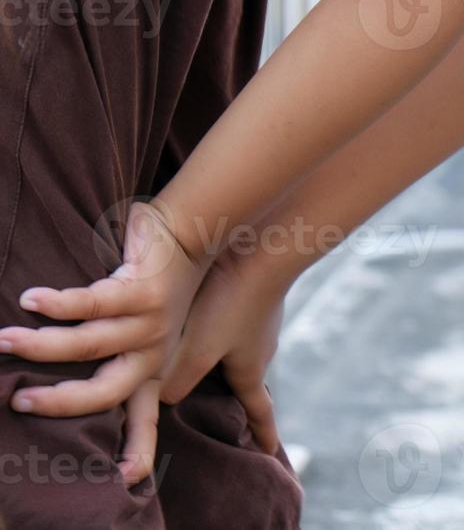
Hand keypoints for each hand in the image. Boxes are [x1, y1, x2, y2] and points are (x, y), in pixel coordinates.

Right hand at [0, 200, 205, 484]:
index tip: (124, 479)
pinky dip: (57, 304)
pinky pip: (91, 303)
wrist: (194, 234)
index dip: (135, 449)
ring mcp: (151, 322)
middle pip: (105, 392)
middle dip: (59, 403)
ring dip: (41, 345)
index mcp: (153, 366)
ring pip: (88, 344)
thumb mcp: (147, 330)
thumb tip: (59, 380)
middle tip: (18, 403)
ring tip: (4, 340)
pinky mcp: (143, 291)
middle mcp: (154, 351)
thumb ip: (116, 355)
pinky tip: (31, 300)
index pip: (144, 416)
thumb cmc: (157, 283)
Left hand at [159, 246, 287, 456]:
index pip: (259, 410)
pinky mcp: (253, 294)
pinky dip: (227, 326)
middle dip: (244, 396)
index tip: (268, 453)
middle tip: (240, 411)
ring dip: (232, 357)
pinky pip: (240, 320)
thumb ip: (178, 379)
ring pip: (243, 347)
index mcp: (250, 369)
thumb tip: (163, 400)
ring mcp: (260, 319)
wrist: (259, 249)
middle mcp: (261, 347)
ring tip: (218, 360)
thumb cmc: (229, 304)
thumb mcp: (196, 350)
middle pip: (250, 378)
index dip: (262, 432)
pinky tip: (213, 313)